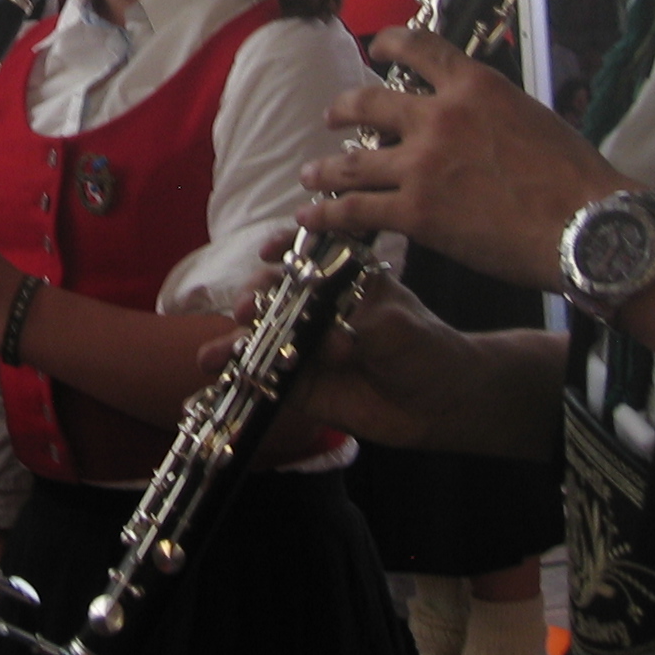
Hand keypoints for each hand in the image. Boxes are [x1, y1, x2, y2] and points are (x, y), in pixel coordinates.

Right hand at [196, 265, 490, 450]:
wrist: (440, 404)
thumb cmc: (425, 348)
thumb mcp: (397, 327)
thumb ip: (362, 328)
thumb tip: (331, 341)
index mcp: (341, 280)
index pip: (305, 255)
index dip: (283, 249)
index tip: (269, 253)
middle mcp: (316, 308)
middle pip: (273, 295)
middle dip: (255, 299)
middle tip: (247, 310)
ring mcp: (305, 346)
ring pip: (260, 337)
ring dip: (234, 340)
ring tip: (213, 352)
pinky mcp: (300, 384)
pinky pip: (264, 376)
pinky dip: (238, 374)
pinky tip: (215, 373)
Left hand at [301, 27, 638, 290]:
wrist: (586, 227)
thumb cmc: (576, 180)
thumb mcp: (533, 118)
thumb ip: (492, 112)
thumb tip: (476, 122)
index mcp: (474, 86)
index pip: (420, 49)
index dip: (390, 43)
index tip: (376, 46)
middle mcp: (439, 117)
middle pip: (370, 103)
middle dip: (344, 109)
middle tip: (331, 116)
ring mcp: (421, 165)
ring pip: (354, 162)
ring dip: (325, 168)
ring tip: (310, 173)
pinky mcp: (416, 211)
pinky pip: (357, 210)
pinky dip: (328, 213)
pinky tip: (311, 216)